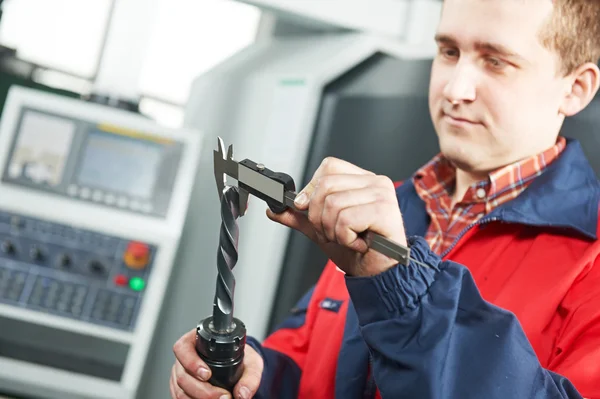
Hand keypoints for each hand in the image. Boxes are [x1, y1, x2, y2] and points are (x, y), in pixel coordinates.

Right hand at [170, 329, 263, 398]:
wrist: (240, 370)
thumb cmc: (241, 358)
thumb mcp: (251, 361)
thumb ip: (251, 376)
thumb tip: (242, 394)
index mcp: (196, 342)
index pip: (183, 348)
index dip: (191, 362)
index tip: (207, 374)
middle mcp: (184, 359)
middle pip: (182, 375)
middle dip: (203, 390)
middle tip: (223, 396)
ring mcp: (180, 375)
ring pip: (180, 391)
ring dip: (199, 398)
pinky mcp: (181, 390)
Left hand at [267, 157, 406, 276]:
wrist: (377, 273)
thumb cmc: (358, 250)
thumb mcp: (322, 230)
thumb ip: (300, 218)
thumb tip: (275, 209)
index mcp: (362, 180)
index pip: (329, 167)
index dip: (312, 189)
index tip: (308, 209)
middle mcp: (375, 182)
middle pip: (326, 185)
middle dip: (319, 217)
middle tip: (334, 233)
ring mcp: (382, 195)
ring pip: (333, 204)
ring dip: (333, 231)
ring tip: (348, 239)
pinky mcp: (384, 211)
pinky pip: (345, 219)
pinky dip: (345, 237)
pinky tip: (358, 243)